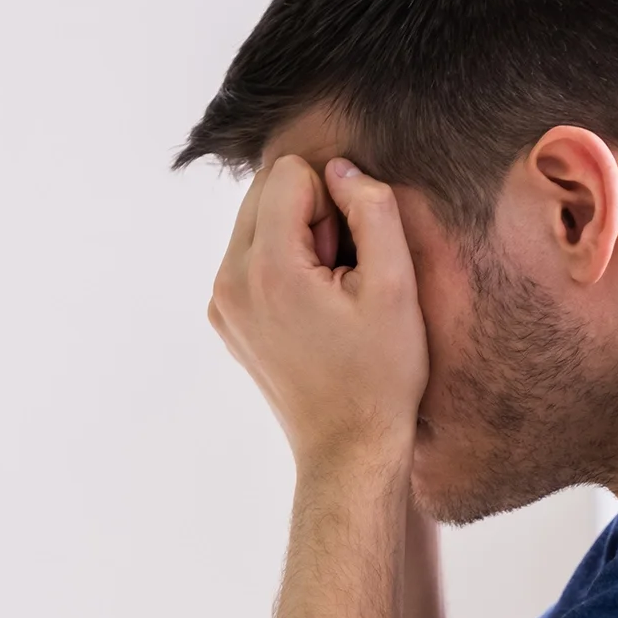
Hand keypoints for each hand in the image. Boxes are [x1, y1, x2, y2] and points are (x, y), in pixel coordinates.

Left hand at [209, 155, 427, 477]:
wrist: (349, 448)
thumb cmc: (380, 375)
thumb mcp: (396, 287)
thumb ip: (372, 210)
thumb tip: (343, 170)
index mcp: (266, 268)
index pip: (288, 173)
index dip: (333, 200)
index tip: (349, 255)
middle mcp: (228, 281)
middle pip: (265, 191)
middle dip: (310, 215)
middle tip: (341, 275)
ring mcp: (221, 303)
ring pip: (256, 221)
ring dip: (296, 239)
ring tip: (329, 295)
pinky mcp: (225, 318)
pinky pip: (250, 257)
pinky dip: (282, 265)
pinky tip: (312, 311)